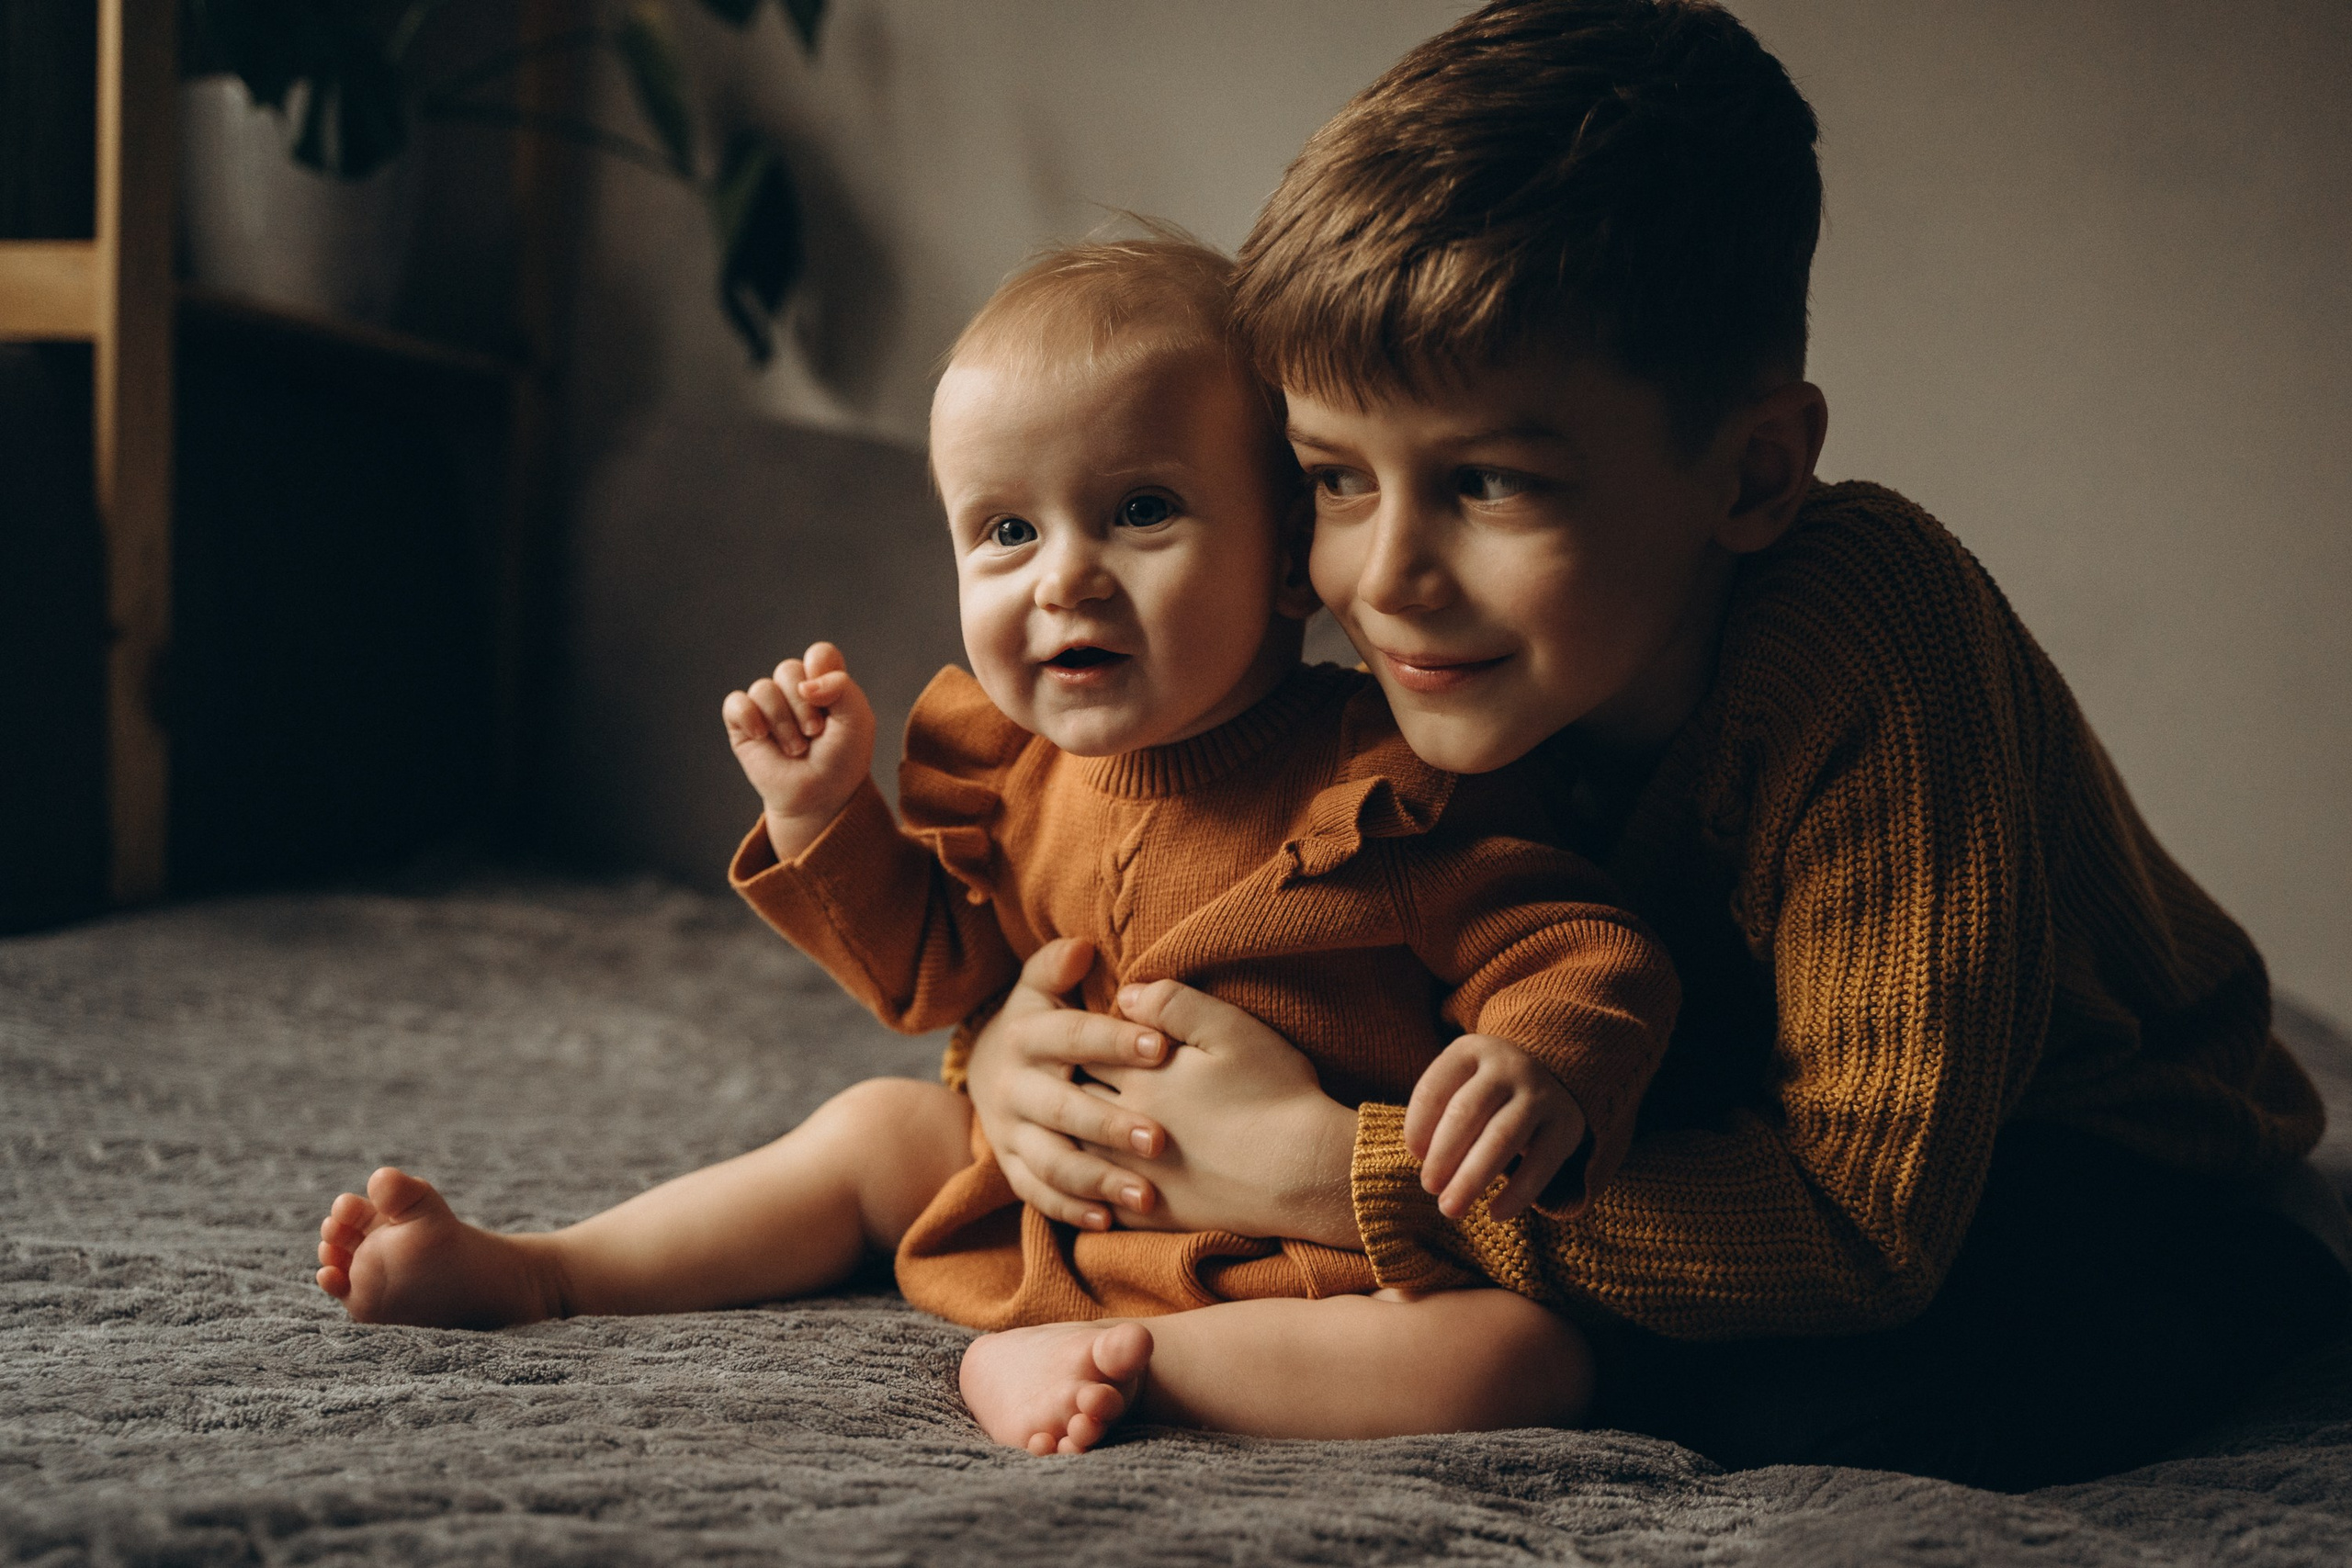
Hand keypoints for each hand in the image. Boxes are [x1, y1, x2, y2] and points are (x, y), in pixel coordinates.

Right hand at [721, 641, 875, 861]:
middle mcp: (794, 690)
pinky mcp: (742, 723)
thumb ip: (842, 687)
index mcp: (824, 683)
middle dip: (804, 706)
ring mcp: (767, 705)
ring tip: (797, 749)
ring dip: (783, 723)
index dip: (821, 668)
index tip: (829, 698)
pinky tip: (763, 737)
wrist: (818, 797)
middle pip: (789, 669)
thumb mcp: (857, 721)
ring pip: (764, 688)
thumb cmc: (841, 760)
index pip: (819, 654)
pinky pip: (735, 703)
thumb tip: (805, 684)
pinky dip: (750, 718)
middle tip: (815, 734)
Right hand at [963, 939, 1172, 1231]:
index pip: (1072, 1036)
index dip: (1115, 1041)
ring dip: (1097, 1179)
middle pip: (1061, 1109)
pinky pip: (1038, 1195)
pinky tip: (1108, 1221)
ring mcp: (1011, 1134)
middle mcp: (1014, 1088)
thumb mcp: (1037, 987)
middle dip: (1110, 1124)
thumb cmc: (1039, 1023)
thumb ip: (1057, 966)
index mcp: (1026, 1036)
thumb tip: (1083, 947)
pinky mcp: (1013, 1169)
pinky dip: (1070, 1209)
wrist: (986, 1071)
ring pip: (1051, 1161)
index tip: (1163, 1049)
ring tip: (1146, 1194)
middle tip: (1160, 1139)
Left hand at [1091, 981, 1360, 1247]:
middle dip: (1064, 1083)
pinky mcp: (1153, 1216)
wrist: (1304, 1173)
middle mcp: (1126, 1127)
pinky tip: (1089, 1178)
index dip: (1081, 1036)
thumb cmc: (1275, 1094)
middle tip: (1058, 1072)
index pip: (1087, 1049)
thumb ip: (1172, 1004)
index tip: (1079, 1031)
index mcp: (1142, 1078)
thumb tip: (1125, 996)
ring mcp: (1136, 1176)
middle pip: (1074, 1099)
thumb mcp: (1230, 1030)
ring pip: (1077, 1151)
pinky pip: (1100, 1200)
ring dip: (1069, 1134)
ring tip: (1068, 1120)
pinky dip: (1086, 1187)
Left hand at [1403, 1034, 1586, 1222]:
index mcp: (1470, 1051)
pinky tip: (1495, 1214)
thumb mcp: (1460, 1083)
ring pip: (1502, 1137)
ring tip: (1450, 1208)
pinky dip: (1517, 1193)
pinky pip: (1540, 1163)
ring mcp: (1540, 1094)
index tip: (1414, 1155)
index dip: (1418, 1126)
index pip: (1434, 1089)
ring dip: (1472, 1178)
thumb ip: (1438, 1114)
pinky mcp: (1566, 1125)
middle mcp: (1508, 1066)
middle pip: (1467, 1112)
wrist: (1553, 1076)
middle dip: (1443, 1155)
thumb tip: (1425, 1159)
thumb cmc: (1487, 1091)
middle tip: (1429, 1187)